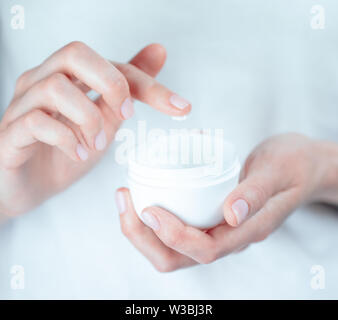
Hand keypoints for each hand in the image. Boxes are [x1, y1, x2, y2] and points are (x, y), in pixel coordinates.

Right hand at [0, 42, 190, 216]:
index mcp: (69, 78)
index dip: (149, 84)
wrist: (28, 186)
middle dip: (111, 83)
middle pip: (76, 54)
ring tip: (97, 144)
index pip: (113, 65)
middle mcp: (43, 82)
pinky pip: (34, 122)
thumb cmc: (66, 150)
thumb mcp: (105, 118)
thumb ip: (126, 89)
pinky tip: (78, 154)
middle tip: (124, 115)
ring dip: (88, 119)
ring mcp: (22, 106)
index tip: (180, 107)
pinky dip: (65, 138)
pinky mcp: (10, 133)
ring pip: (55, 87)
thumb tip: (159, 52)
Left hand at [116, 133, 336, 271]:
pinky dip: (153, 218)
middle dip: (143, 236)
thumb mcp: (277, 171)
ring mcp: (219, 231)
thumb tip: (230, 213)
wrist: (303, 166)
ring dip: (143, 230)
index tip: (148, 208)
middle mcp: (229, 238)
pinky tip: (144, 195)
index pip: (202, 249)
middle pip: (177, 257)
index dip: (171, 235)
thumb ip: (255, 192)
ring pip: (172, 248)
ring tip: (126, 197)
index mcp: (247, 232)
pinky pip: (177, 229)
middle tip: (125, 200)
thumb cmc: (293, 166)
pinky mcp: (211, 219)